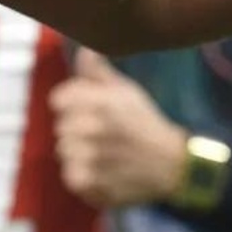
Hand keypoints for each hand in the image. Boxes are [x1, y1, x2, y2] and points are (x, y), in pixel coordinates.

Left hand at [49, 49, 187, 208]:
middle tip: (101, 136)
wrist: (172, 165)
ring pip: (63, 151)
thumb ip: (98, 72)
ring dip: (78, 154)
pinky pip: (70, 175)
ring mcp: (89, 157)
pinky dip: (82, 176)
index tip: (89, 112)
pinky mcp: (89, 182)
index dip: (72, 106)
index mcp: (99, 102)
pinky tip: (102, 172)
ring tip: (103, 154)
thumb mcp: (126, 91)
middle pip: (60, 127)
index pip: (58, 101)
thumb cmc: (145, 123)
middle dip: (76, 130)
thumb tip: (83, 49)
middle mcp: (91, 128)